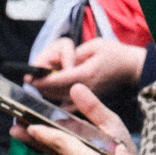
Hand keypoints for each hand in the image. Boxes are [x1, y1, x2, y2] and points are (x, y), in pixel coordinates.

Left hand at [29, 36, 146, 100]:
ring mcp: (87, 99)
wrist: (129, 67)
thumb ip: (73, 54)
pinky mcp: (88, 104)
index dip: (41, 79)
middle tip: (27, 81)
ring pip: (59, 102)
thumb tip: (53, 63)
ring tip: (33, 88)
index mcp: (87, 74)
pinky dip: (55, 105)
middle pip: (55, 93)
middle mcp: (86, 89)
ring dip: (44, 96)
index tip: (28, 77)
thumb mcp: (93, 45)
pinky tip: (46, 102)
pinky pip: (67, 109)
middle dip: (40, 87)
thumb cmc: (112, 53)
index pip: (59, 80)